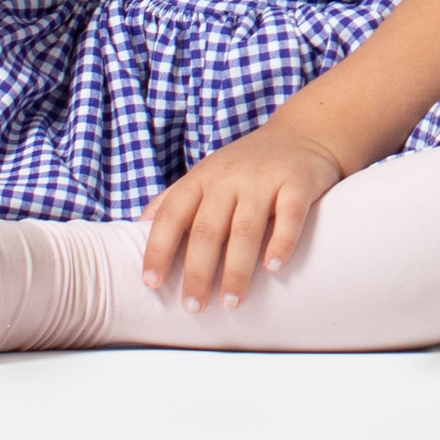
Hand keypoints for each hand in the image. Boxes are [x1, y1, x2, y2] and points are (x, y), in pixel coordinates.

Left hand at [141, 121, 352, 310]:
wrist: (303, 133)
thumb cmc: (246, 165)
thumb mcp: (206, 174)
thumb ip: (173, 199)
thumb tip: (136, 229)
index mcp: (201, 179)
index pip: (171, 215)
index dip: (158, 249)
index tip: (151, 284)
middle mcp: (229, 178)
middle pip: (207, 230)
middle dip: (198, 272)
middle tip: (193, 307)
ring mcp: (264, 179)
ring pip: (245, 229)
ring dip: (237, 269)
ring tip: (232, 302)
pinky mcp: (297, 182)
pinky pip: (289, 215)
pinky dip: (281, 242)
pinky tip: (274, 267)